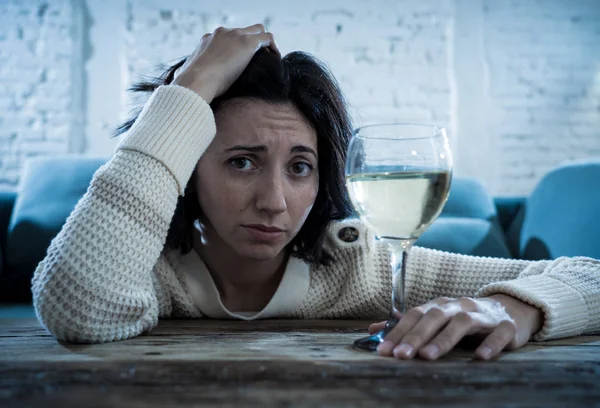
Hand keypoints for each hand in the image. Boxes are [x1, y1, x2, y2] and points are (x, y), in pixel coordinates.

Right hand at [173, 24, 279, 102]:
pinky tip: (275, 61)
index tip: (239, 64)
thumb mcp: (186, 79)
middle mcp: (220, 33)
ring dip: (264, 43)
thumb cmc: (189, 86)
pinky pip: (267, 38)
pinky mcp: (247, 43)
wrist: (195, 82)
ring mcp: (234, 36)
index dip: (235, 49)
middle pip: (242, 31)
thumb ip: (188, 78)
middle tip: (257, 61)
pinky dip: (273, 47)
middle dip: (250, 43)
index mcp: (206, 41)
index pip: (225, 38)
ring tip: (269, 60)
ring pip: (257, 30)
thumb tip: (181, 85)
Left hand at [369, 295, 542, 359]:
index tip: (383, 350)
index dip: (398, 332)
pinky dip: (490, 344)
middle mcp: (458, 306)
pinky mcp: (506, 326)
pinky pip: (498, 334)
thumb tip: (373, 329)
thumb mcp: (437, 319)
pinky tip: (479, 357)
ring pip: (461, 323)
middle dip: (415, 337)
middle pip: (434, 317)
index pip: (414, 315)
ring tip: (428, 356)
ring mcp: (483, 315)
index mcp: (440, 306)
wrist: (512, 309)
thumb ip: (407, 325)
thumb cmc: (467, 318)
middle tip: (400, 356)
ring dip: (443, 339)